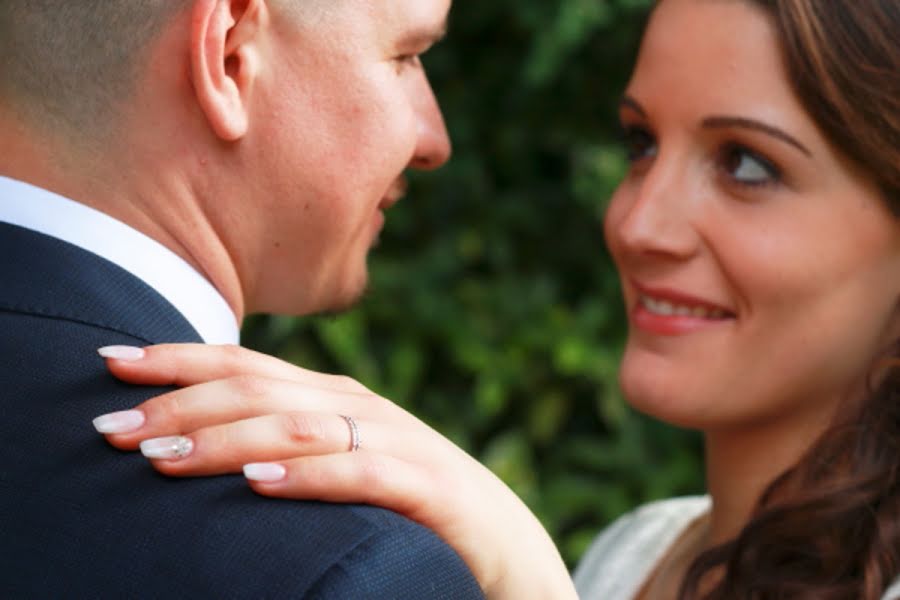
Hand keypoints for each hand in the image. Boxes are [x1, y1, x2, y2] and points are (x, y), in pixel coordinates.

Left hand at [94, 344, 576, 599]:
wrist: (499, 542)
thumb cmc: (405, 500)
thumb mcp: (337, 457)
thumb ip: (284, 439)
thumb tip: (196, 439)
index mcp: (331, 395)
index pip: (244, 364)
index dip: (178, 358)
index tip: (110, 360)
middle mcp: (358, 406)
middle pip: (259, 390)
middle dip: (181, 403)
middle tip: (112, 427)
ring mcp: (394, 441)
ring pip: (297, 427)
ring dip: (225, 440)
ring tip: (163, 456)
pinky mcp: (423, 485)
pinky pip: (358, 474)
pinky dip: (306, 476)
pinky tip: (258, 484)